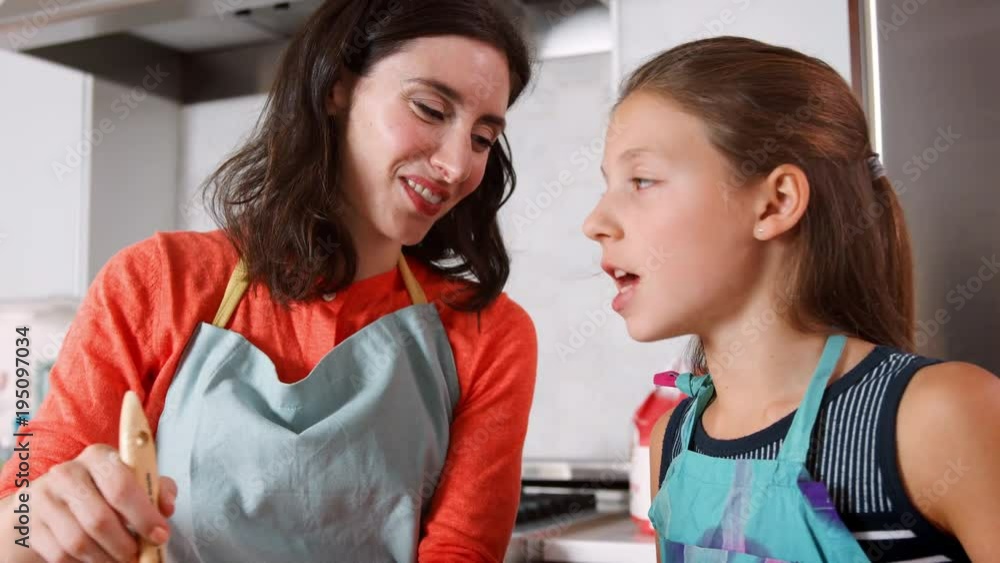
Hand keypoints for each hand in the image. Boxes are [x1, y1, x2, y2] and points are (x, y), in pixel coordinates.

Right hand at [24, 444, 175, 562]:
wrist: (56, 498)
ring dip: (106, 558)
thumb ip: (156, 489)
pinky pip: (60, 554)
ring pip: (79, 541)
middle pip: (99, 519)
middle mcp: (67, 473)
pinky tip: (99, 560)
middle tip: (139, 556)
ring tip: (122, 561)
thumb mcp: (134, 479)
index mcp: (98, 456)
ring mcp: (45, 500)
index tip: (160, 536)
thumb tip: (167, 507)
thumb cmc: (106, 488)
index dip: (144, 516)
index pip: (121, 486)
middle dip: (125, 545)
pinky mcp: (31, 526)